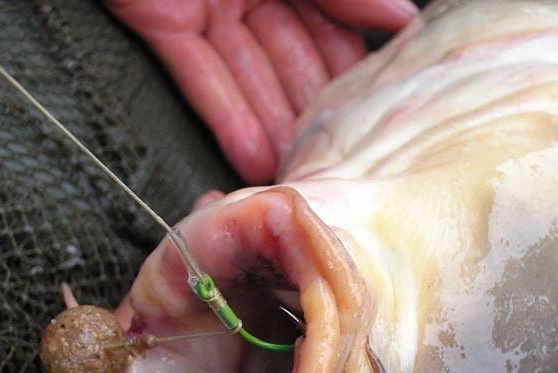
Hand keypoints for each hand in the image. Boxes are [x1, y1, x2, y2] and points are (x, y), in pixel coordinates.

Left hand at [105, 0, 417, 183]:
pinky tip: (248, 151)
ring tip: (289, 171)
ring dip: (266, 127)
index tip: (365, 116)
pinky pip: (197, 73)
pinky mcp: (158, 22)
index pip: (326, 23)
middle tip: (327, 159)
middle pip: (285, 58)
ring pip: (243, 76)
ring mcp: (203, 7)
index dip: (345, 68)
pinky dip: (223, 113)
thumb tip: (399, 16)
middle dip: (305, 111)